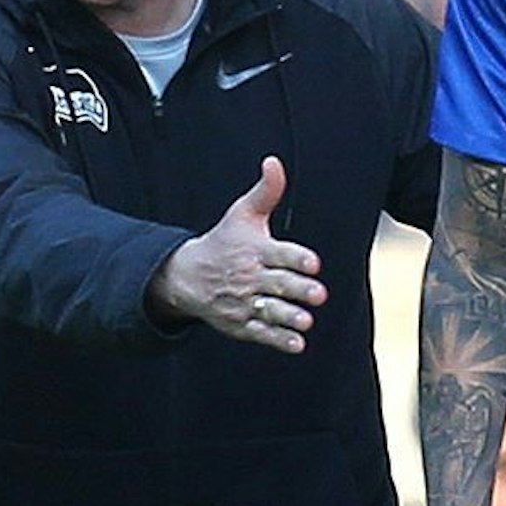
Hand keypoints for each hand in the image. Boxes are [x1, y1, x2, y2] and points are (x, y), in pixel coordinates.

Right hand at [151, 157, 325, 352]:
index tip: (314, 263)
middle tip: (319, 294)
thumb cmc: (224, 241)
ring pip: (269, 311)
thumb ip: (266, 191)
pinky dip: (278, 339)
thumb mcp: (242, 213)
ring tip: (306, 321)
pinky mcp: (239, 324)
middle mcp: (249, 277)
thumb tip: (274, 161)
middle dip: (298, 290)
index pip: (279, 254)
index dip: (296, 258)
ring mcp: (243, 302)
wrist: (186, 275)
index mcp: (255, 249)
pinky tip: (297, 344)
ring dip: (288, 317)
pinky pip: (260, 333)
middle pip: (278, 284)